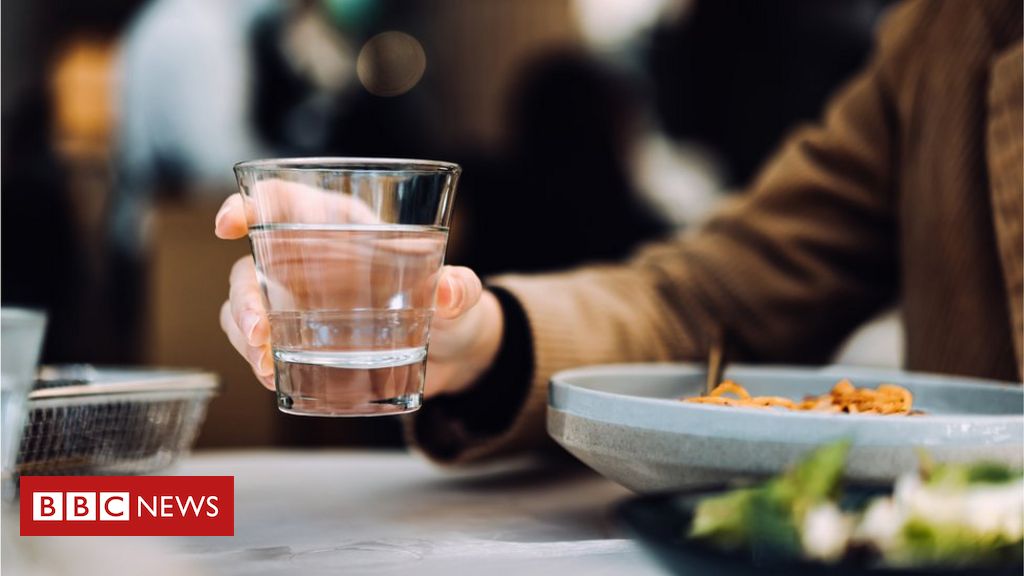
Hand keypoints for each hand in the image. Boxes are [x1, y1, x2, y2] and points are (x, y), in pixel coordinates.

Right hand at [214, 182, 503, 397]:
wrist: (454, 356)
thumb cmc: (452, 308)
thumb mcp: (461, 298)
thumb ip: (460, 289)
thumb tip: (449, 290)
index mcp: (345, 227)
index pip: (285, 201)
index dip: (249, 204)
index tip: (229, 224)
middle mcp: (311, 260)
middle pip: (253, 264)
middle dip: (244, 296)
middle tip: (259, 332)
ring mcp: (301, 302)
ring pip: (246, 306)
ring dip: (244, 334)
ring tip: (267, 366)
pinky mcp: (302, 339)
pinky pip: (259, 343)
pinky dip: (256, 359)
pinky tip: (274, 378)